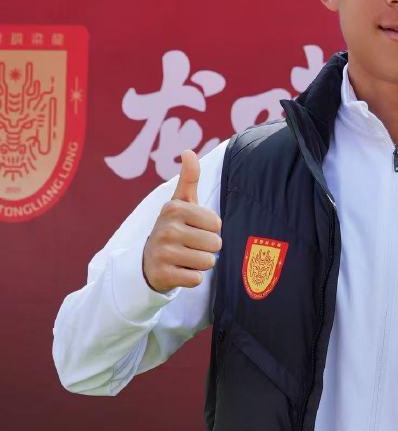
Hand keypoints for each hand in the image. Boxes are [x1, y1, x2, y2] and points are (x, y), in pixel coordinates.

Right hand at [142, 149, 221, 292]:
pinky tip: (179, 270)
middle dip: (207, 247)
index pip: (217, 223)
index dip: (210, 229)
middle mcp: (166, 229)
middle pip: (215, 244)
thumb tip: (188, 151)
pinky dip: (192, 277)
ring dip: (200, 263)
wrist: (148, 260)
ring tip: (185, 257)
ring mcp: (163, 253)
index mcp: (174, 208)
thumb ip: (189, 178)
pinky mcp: (163, 275)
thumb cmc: (174, 227)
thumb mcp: (181, 202)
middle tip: (189, 245)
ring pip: (208, 262)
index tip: (194, 228)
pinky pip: (197, 279)